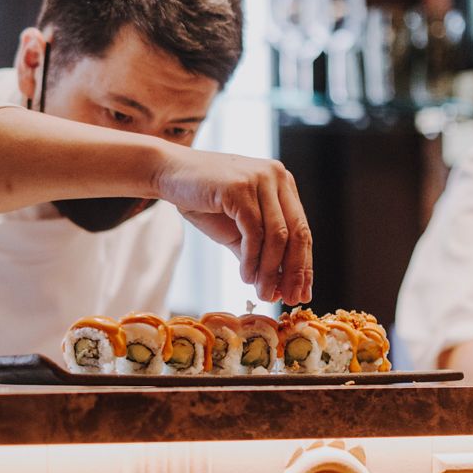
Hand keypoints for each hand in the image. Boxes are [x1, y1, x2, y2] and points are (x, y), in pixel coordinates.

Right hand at [153, 146, 312, 303]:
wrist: (168, 173)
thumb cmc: (204, 200)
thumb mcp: (236, 229)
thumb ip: (258, 251)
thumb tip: (277, 286)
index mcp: (282, 184)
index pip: (302, 230)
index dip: (303, 266)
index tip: (301, 294)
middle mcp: (277, 177)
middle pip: (297, 233)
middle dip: (294, 271)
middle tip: (289, 299)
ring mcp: (260, 179)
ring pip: (277, 235)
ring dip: (271, 270)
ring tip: (264, 293)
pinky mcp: (240, 187)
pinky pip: (254, 231)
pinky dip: (252, 259)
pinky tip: (246, 276)